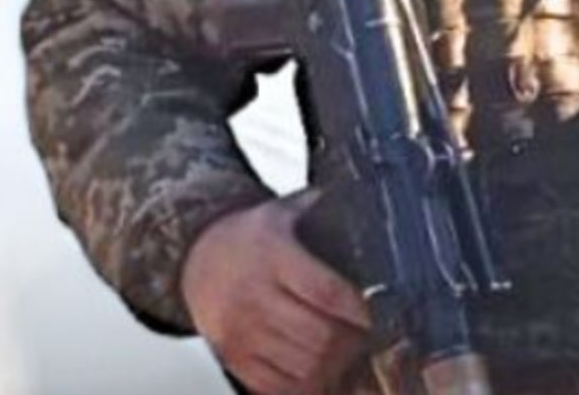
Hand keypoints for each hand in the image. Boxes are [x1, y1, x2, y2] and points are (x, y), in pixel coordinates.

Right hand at [182, 193, 373, 394]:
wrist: (197, 256)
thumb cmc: (250, 237)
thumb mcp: (284, 212)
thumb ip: (323, 207)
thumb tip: (369, 201)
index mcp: (272, 256)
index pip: (326, 292)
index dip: (360, 309)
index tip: (381, 312)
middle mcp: (253, 296)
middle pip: (320, 336)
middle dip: (354, 341)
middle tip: (371, 335)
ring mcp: (241, 332)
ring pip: (304, 367)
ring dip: (335, 366)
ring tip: (349, 352)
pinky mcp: (233, 358)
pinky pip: (278, 386)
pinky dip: (307, 384)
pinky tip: (321, 370)